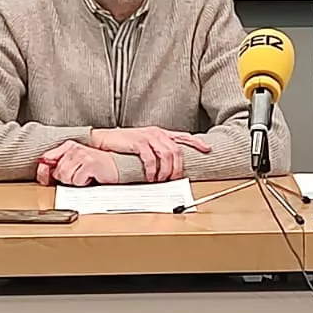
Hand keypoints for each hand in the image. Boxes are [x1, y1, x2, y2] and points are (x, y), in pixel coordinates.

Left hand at [34, 142, 119, 186]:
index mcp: (68, 146)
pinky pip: (76, 180)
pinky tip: (90, 178)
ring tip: (84, 177)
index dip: (44, 172)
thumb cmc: (96, 167)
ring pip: (65, 177)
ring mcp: (82, 155)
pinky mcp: (90, 163)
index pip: (46, 158)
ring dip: (74, 182)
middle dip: (66, 179)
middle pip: (57, 172)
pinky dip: (83, 183)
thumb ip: (58, 165)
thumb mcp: (74, 164)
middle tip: (78, 176)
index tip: (48, 178)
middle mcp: (74, 148)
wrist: (116, 167)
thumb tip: (42, 172)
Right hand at [89, 127, 210, 182]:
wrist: (104, 140)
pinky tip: (150, 177)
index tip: (207, 149)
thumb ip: (157, 151)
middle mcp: (157, 133)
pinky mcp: (138, 142)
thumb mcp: (144, 145)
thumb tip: (168, 166)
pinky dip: (153, 170)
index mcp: (161, 133)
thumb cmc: (124, 145)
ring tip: (161, 180)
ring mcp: (148, 136)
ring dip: (166, 171)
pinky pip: (151, 159)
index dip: (197, 143)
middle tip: (174, 179)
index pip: (184, 137)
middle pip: (177, 150)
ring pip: (167, 155)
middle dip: (178, 167)